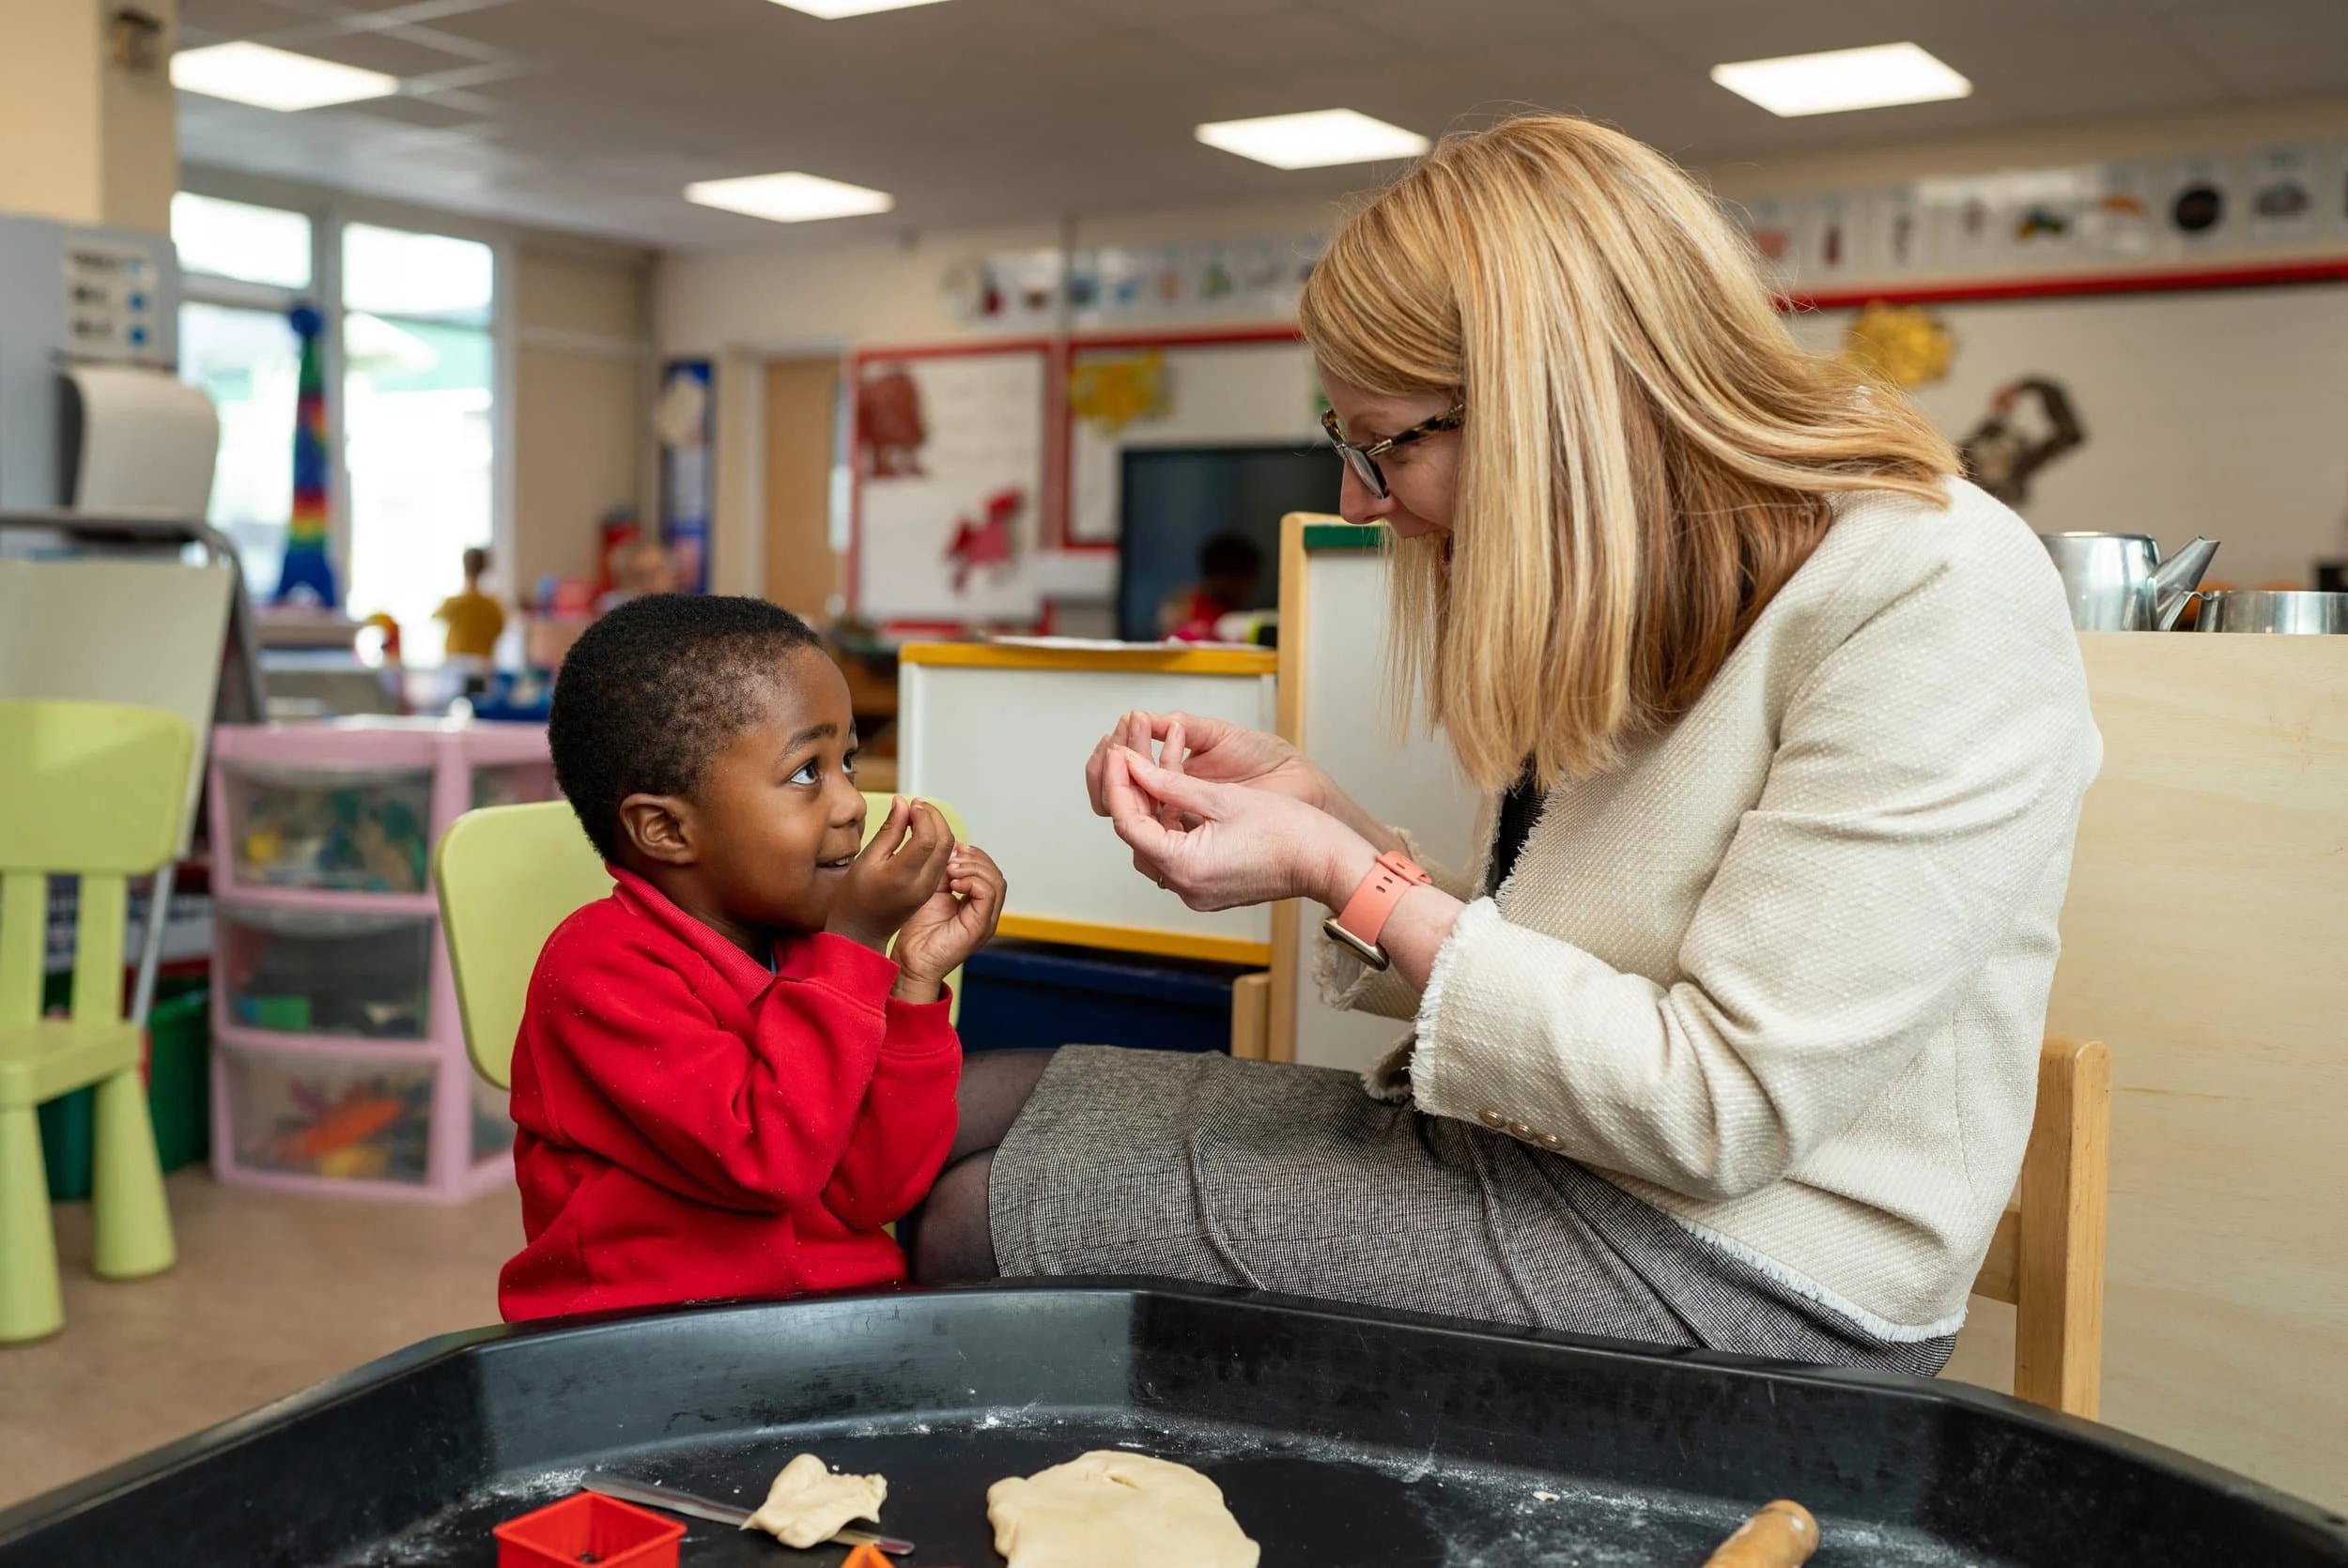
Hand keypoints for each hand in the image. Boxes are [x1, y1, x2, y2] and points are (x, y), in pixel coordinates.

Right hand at [824, 797, 952, 955]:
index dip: (923, 815)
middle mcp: (922, 884)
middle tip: (917, 804)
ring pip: (948, 849)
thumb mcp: (867, 859)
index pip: (927, 838)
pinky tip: (920, 831)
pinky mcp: (931, 888)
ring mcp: (929, 888)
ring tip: (918, 814)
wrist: (861, 931)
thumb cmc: (856, 897)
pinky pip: (942, 858)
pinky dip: (936, 840)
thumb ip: (889, 830)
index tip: (911, 803)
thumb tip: (902, 803)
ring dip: (938, 827)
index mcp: (903, 877)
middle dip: (935, 817)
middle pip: (945, 842)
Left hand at [892, 842, 1006, 1002]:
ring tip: (951, 868)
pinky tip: (954, 882)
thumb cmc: (918, 932)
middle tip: (951, 856)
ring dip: (973, 868)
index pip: (988, 870)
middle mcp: (986, 912)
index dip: (972, 855)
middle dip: (974, 858)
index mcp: (976, 903)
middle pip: (995, 873)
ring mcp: (986, 920)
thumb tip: (951, 847)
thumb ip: (944, 872)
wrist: (911, 960)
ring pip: (996, 881)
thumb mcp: (932, 891)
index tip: (951, 848)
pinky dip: (973, 881)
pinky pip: (988, 894)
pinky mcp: (981, 927)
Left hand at [1099, 746, 1374, 911]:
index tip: (1118, 754)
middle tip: (1132, 757)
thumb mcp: (1222, 797)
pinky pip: (1178, 853)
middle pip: (1139, 836)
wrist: (1327, 861)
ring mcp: (1197, 890)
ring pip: (1156, 844)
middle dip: (1132, 793)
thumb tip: (1132, 766)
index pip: (1129, 823)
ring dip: (1153, 806)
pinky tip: (1178, 792)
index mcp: (1183, 867)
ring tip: (1156, 768)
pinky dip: (1174, 823)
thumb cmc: (1288, 831)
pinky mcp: (1210, 887)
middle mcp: (1184, 887)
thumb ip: (1170, 782)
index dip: (1119, 784)